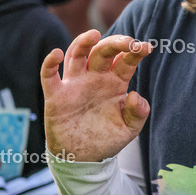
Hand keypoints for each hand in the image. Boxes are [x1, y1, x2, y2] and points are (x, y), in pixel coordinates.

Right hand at [41, 30, 151, 162]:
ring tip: (95, 34)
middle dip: (114, 43)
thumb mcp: (129, 129)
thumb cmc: (107, 139)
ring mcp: (75, 85)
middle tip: (128, 41)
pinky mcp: (56, 96)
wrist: (84, 160)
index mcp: (115, 83)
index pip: (125, 61)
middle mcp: (95, 78)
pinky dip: (50, 63)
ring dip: (84, 42)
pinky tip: (57, 54)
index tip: (146, 47)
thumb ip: (138, 113)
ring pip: (77, 55)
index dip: (135, 51)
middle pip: (102, 52)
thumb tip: (136, 95)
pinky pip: (49, 75)